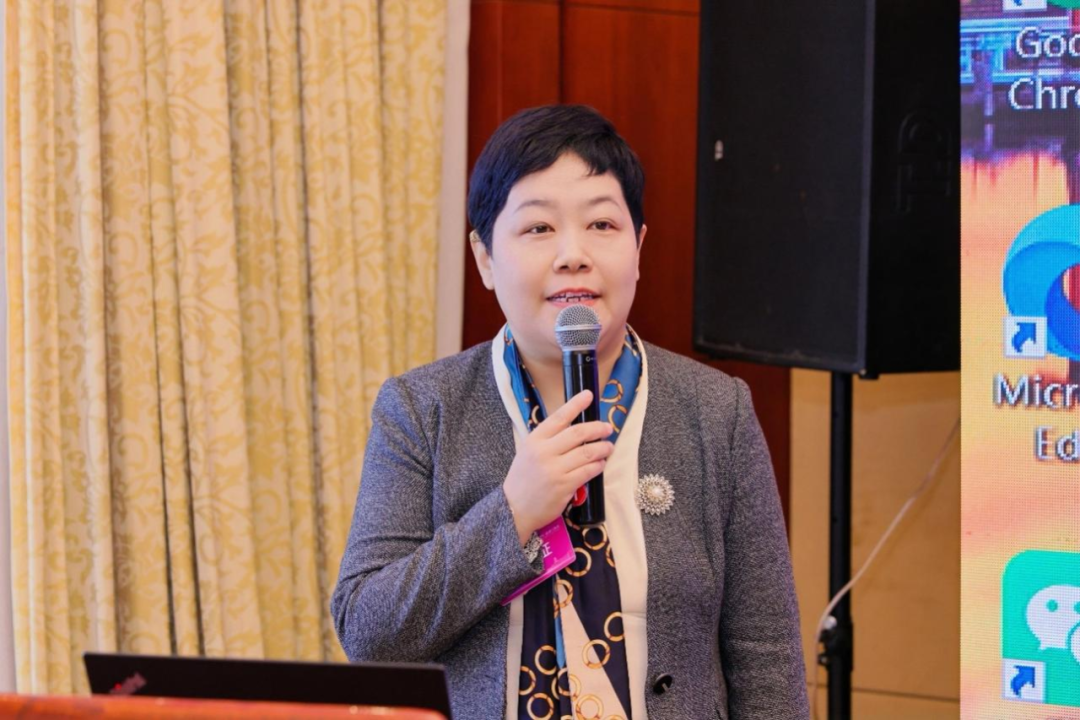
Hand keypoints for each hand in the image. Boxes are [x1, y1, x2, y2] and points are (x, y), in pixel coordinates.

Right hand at [503, 390, 613, 544]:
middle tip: (607, 428)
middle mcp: (544, 452)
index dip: (576, 404)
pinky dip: (598, 465)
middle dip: (597, 428)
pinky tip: (601, 463)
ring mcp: (555, 470)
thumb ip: (548, 440)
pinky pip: (588, 471)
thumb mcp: (528, 452)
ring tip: (608, 447)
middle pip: (578, 433)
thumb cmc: (523, 479)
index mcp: (535, 440)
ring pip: (587, 453)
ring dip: (603, 448)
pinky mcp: (564, 486)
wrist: (514, 508)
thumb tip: (575, 429)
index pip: (559, 417)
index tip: (588, 395)